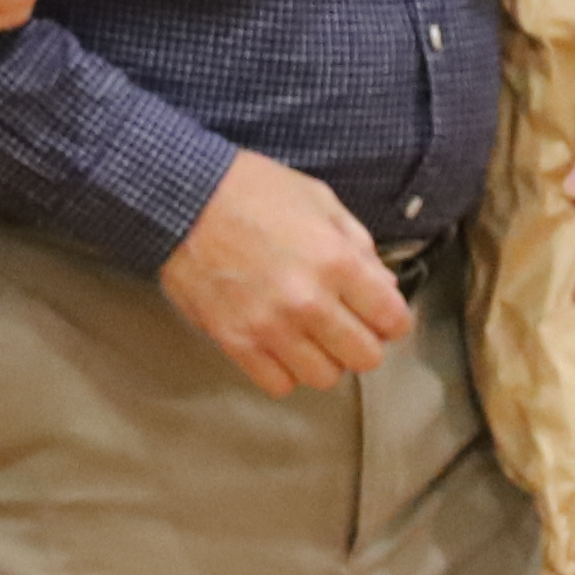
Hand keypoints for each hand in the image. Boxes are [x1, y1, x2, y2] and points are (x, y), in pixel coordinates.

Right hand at [158, 150, 408, 396]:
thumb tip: (384, 287)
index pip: (393, 319)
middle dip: (364, 342)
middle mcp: (308, 303)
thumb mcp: (319, 200)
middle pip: (364, 358)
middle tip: (347, 324)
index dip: (392, 317)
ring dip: (325, 359)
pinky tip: (280, 345)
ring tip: (311, 336)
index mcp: (336, 261)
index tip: (378, 310)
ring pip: (324, 378)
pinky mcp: (235, 342)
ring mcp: (270, 328)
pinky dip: (285, 370)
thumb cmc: (253, 191)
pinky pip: (278, 384)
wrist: (181, 199)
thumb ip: (358, 245)